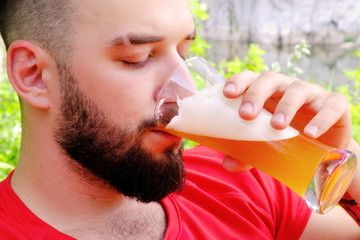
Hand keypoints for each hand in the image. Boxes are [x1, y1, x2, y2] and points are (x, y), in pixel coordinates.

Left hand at [221, 70, 351, 170]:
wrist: (325, 151)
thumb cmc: (288, 141)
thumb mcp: (264, 147)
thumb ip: (245, 154)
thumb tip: (227, 165)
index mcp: (266, 93)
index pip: (250, 78)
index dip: (238, 82)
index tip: (227, 94)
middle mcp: (287, 88)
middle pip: (270, 79)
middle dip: (256, 94)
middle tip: (246, 115)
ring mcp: (312, 94)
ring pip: (298, 89)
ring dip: (286, 106)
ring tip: (277, 126)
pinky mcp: (336, 105)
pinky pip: (332, 105)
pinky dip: (321, 118)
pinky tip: (311, 133)